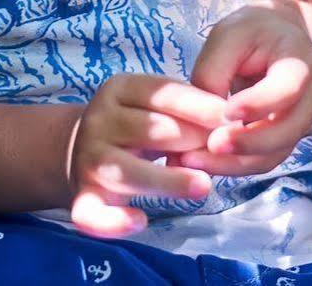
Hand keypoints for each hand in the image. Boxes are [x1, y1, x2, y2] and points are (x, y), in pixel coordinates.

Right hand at [65, 73, 226, 236]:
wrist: (81, 148)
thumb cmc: (134, 124)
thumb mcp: (153, 104)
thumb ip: (185, 109)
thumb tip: (228, 124)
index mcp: (118, 90)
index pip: (161, 93)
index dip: (199, 106)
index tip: (230, 120)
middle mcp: (99, 121)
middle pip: (148, 130)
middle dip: (190, 141)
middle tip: (222, 152)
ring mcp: (89, 161)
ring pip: (126, 172)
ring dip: (167, 180)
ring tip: (203, 186)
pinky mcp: (83, 198)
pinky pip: (90, 214)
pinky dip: (113, 221)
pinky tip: (140, 221)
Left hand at [177, 4, 311, 177]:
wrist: (277, 41)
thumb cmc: (252, 33)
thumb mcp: (229, 35)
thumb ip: (215, 71)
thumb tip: (202, 117)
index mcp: (300, 63)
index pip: (287, 89)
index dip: (258, 104)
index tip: (227, 112)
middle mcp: (308, 99)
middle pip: (287, 131)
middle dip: (248, 143)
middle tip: (210, 145)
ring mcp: (297, 124)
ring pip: (273, 154)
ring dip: (234, 164)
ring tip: (194, 161)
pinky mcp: (280, 141)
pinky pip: (260, 161)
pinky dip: (232, 166)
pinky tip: (201, 162)